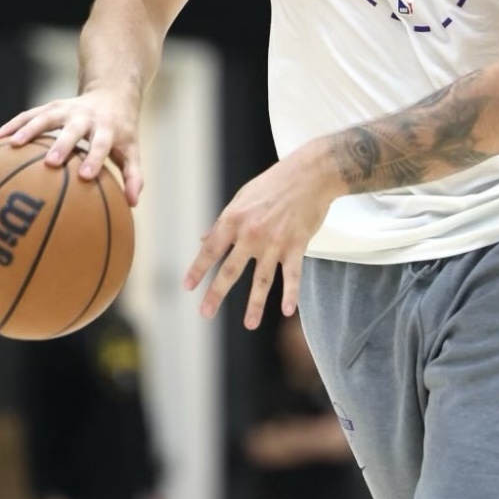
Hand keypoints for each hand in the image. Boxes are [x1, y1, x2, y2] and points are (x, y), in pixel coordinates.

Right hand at [0, 87, 143, 205]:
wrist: (112, 95)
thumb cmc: (121, 133)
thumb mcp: (132, 151)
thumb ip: (133, 177)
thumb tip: (132, 204)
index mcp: (107, 128)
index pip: (100, 144)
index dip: (94, 159)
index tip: (85, 177)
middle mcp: (85, 116)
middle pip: (72, 129)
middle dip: (61, 144)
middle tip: (50, 162)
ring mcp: (66, 109)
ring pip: (46, 116)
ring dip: (29, 129)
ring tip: (12, 145)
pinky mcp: (51, 106)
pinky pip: (30, 114)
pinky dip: (13, 124)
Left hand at [184, 144, 338, 328]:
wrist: (310, 174)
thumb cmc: (275, 183)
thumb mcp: (242, 198)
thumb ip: (223, 221)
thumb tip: (204, 239)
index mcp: (234, 220)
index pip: (211, 250)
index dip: (198, 270)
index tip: (188, 287)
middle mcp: (251, 234)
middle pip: (230, 270)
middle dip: (216, 294)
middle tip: (205, 313)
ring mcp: (275, 242)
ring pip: (262, 280)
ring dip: (255, 305)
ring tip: (249, 324)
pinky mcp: (297, 245)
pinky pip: (293, 275)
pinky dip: (291, 294)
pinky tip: (287, 311)